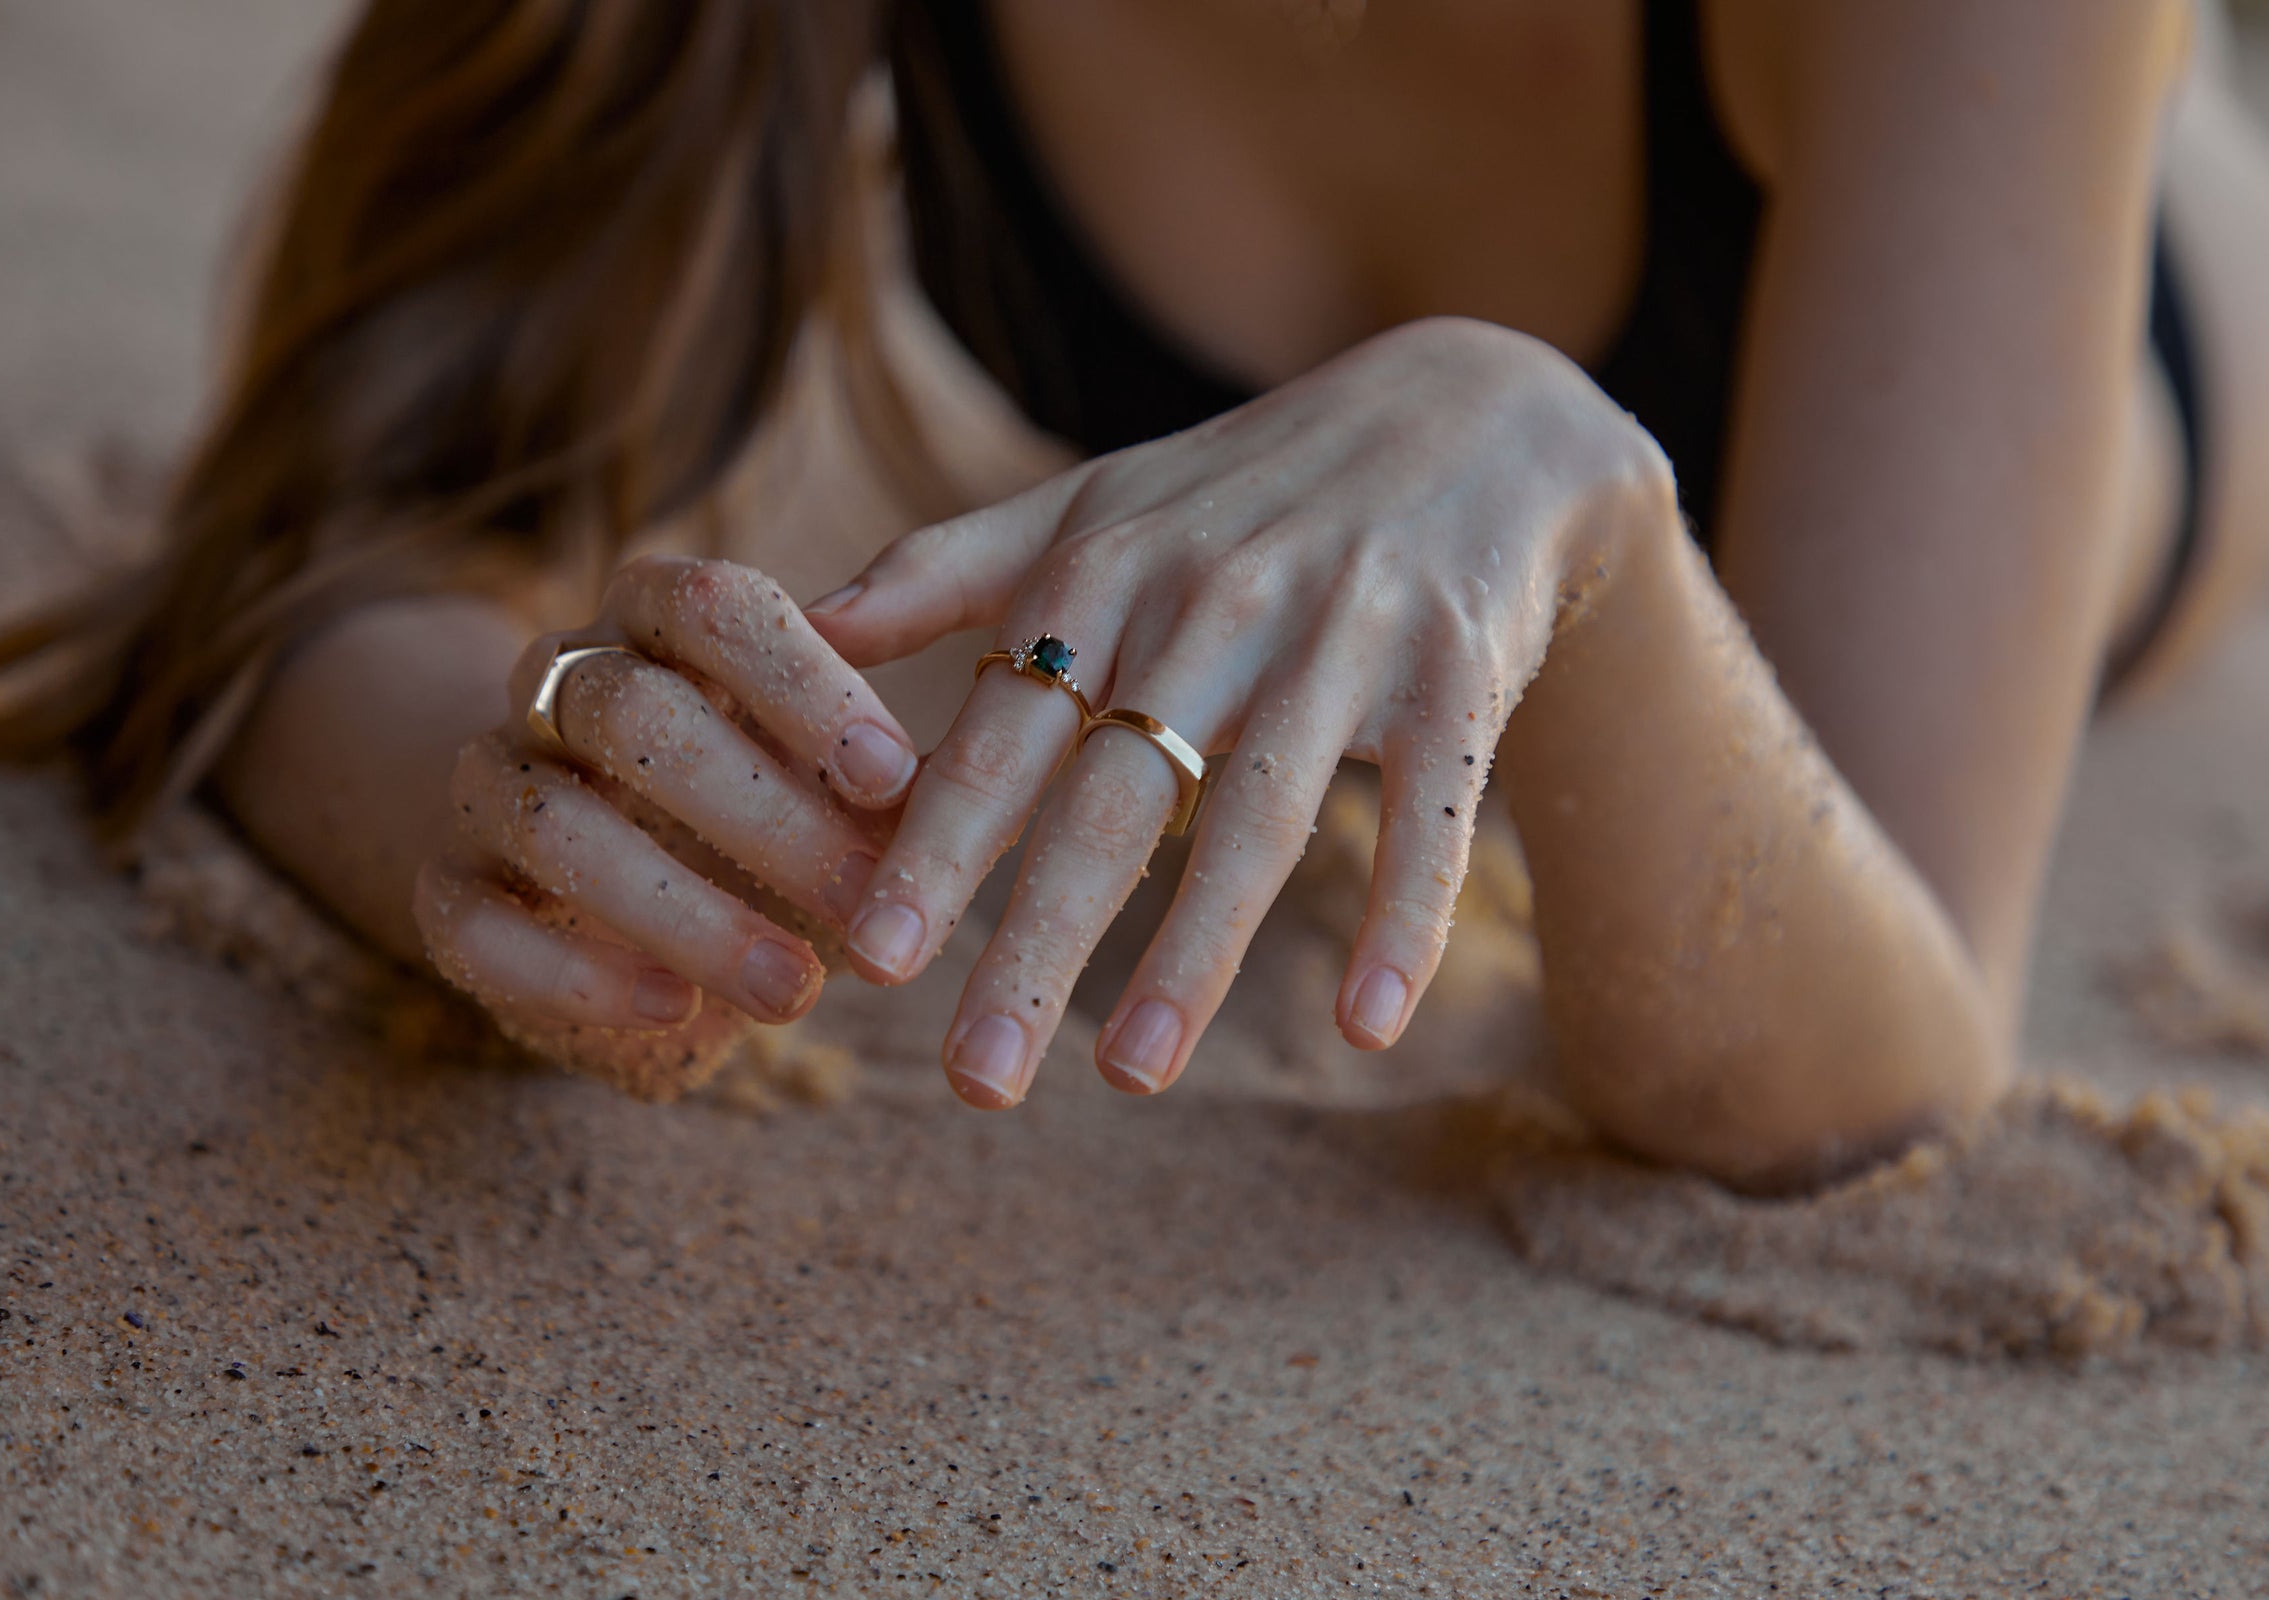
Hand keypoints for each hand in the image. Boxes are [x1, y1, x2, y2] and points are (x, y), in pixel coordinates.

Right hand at [412, 555, 917, 1091]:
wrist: (603, 887)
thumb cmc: (758, 816)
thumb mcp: (833, 786)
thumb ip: (890, 781)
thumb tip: (991, 802)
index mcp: (655, 622)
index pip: (711, 605)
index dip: (801, 684)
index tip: (891, 775)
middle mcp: (555, 685)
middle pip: (630, 712)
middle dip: (760, 812)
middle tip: (867, 900)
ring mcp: (486, 784)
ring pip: (555, 824)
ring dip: (685, 912)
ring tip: (794, 991)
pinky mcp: (445, 893)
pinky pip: (475, 926)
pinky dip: (575, 971)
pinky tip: (672, 1009)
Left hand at [806, 317, 1668, 1106]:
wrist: (1471, 416)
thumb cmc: (1241, 491)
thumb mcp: (1090, 502)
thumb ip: (944, 565)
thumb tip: (797, 618)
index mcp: (1104, 576)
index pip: (1003, 733)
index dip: (937, 846)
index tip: (871, 960)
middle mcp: (1213, 606)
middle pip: (1115, 798)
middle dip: (1037, 940)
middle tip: (976, 1079)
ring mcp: (1341, 639)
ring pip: (1258, 818)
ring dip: (1194, 955)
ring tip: (1129, 1079)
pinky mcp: (1457, 674)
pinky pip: (1429, 814)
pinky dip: (1405, 917)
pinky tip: (1368, 1026)